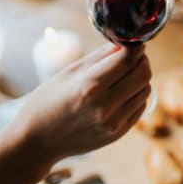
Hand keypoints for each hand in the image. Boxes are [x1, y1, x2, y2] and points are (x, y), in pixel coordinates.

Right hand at [10, 43, 150, 164]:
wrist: (37, 141)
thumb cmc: (48, 102)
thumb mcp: (69, 73)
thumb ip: (100, 57)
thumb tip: (125, 42)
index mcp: (89, 86)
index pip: (127, 59)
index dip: (135, 46)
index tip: (135, 42)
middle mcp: (105, 105)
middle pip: (143, 74)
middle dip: (140, 60)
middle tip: (132, 57)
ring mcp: (114, 122)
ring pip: (145, 90)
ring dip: (139, 78)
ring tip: (124, 75)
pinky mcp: (118, 133)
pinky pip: (140, 106)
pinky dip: (135, 96)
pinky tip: (121, 93)